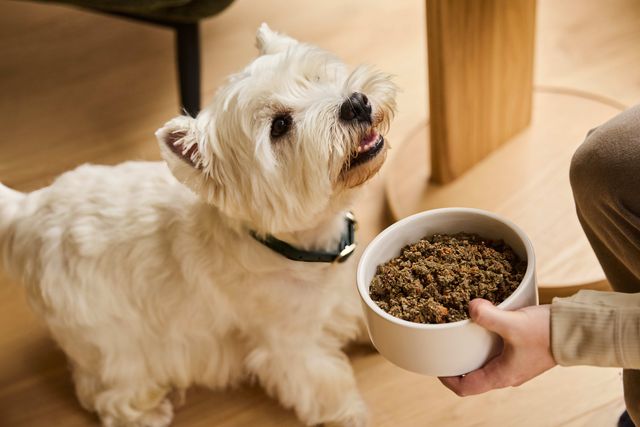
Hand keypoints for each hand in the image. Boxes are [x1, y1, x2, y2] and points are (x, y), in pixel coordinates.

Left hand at [439, 299, 555, 395]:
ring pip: (484, 363)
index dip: (446, 378)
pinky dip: (485, 342)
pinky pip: (496, 352)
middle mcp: (506, 374)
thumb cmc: (547, 332)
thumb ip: (489, 316)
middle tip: (443, 344)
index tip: (435, 363)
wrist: (578, 331)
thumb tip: (469, 307)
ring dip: (470, 351)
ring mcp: (515, 364)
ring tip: (458, 332)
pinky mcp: (522, 352)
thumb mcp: (514, 324)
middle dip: (456, 362)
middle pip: (472, 376)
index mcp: (501, 376)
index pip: (464, 388)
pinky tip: (481, 323)